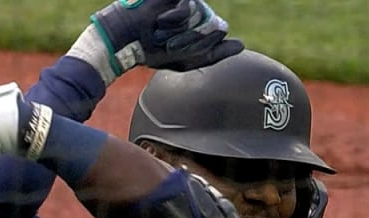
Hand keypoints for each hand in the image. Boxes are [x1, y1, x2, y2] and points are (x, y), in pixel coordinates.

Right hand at [88, 0, 243, 76]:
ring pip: (201, 15)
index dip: (205, 45)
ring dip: (182, 31)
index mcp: (198, 26)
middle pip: (212, 24)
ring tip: (164, 33)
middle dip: (193, 40)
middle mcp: (195, 12)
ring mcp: (185, 2)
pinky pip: (188, 5)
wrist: (127, 40)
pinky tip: (163, 22)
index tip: (181, 51)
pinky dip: (176, 18)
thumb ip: (215, 54)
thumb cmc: (152, 51)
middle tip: (171, 44)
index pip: (219, 31)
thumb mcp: (187, 60)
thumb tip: (241, 45)